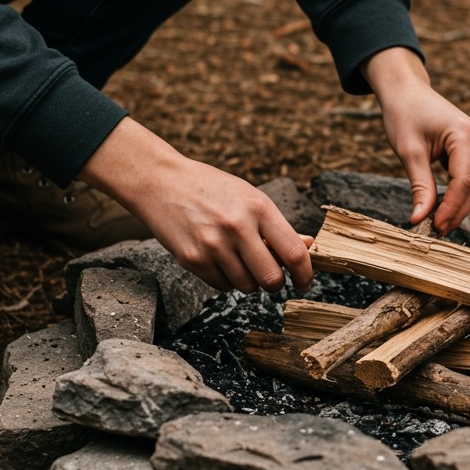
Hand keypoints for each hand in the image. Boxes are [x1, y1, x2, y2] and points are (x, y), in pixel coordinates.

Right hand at [79, 118, 313, 292]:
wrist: (161, 182)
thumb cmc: (212, 189)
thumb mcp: (250, 197)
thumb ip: (277, 226)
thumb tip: (308, 245)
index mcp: (259, 208)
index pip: (294, 254)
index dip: (305, 275)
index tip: (304, 283)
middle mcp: (238, 227)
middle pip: (271, 279)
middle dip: (275, 284)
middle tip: (269, 276)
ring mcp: (213, 245)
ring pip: (246, 286)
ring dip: (248, 281)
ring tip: (237, 259)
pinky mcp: (192, 259)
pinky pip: (222, 286)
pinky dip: (225, 279)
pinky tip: (218, 259)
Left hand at [363, 47, 469, 234]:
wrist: (405, 90)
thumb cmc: (404, 113)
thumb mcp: (409, 152)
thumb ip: (420, 186)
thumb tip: (420, 219)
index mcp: (464, 134)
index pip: (465, 181)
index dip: (451, 208)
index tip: (434, 227)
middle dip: (457, 212)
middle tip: (436, 232)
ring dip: (458, 206)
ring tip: (437, 224)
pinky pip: (469, 177)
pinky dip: (456, 194)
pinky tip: (441, 208)